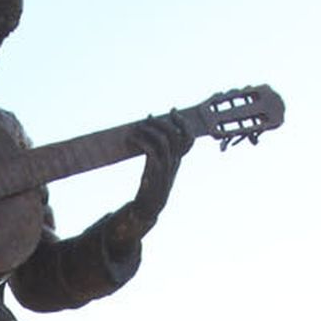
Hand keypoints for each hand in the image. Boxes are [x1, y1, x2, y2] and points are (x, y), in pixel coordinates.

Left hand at [126, 112, 193, 227]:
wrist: (147, 208)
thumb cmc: (151, 187)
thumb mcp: (159, 169)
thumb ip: (160, 154)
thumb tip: (153, 134)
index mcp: (177, 161)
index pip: (189, 140)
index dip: (183, 123)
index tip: (173, 111)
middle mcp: (174, 163)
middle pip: (175, 136)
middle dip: (163, 122)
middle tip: (150, 116)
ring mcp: (165, 167)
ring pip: (164, 140)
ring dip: (150, 129)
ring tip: (138, 126)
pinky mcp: (154, 172)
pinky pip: (150, 150)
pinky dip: (141, 140)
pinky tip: (131, 138)